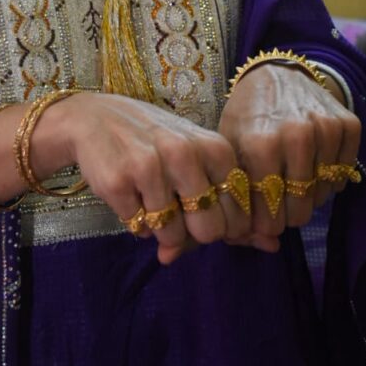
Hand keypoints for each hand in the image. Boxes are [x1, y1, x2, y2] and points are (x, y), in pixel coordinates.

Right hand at [49, 92, 252, 264]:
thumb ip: (231, 203)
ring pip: (172, 236)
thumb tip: (271, 247)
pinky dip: (135, 220)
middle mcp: (185, 154)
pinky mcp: (118, 182)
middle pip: (209, 232)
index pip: (239, 217)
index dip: (222, 226)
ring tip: (149, 195)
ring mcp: (150, 167)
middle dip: (193, 232)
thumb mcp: (197, 159)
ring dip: (160, 227)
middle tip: (175, 208)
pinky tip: (128, 190)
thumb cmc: (155, 141)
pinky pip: (139, 229)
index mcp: (215, 148)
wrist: (93, 117)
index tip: (202, 210)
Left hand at [218, 64, 360, 247]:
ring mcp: (325, 128)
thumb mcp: (228, 149)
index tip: (258, 218)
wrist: (275, 73)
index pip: (269, 214)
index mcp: (260, 143)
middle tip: (276, 201)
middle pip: (299, 211)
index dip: (263, 223)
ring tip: (290, 178)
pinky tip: (311, 164)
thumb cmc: (246, 116)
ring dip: (307, 197)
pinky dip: (328, 179)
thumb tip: (263, 243)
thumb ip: (235, 198)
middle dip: (285, 214)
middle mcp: (296, 135)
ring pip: (323, 197)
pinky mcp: (348, 125)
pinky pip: (342, 177)